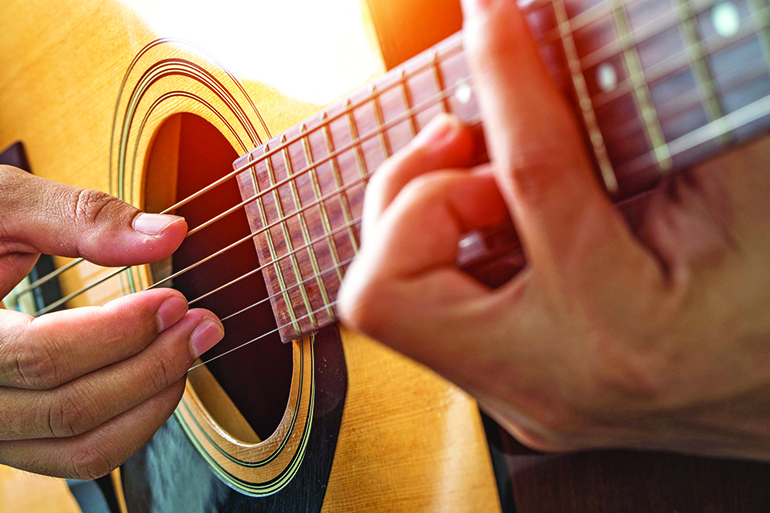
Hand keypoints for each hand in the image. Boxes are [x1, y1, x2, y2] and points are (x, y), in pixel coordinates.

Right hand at [0, 166, 223, 478]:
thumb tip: (170, 233)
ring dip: (152, 401)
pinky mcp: (19, 434)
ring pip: (83, 448)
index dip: (120, 332)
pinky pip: (82, 453)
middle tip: (203, 324)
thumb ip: (81, 218)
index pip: (42, 357)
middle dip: (152, 366)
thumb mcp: (5, 207)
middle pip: (71, 410)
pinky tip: (161, 374)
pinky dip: (134, 421)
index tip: (174, 301)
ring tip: (189, 348)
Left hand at [339, 0, 769, 458]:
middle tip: (470, 147)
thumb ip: (662, 113)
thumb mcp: (738, 193)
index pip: (532, 179)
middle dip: (411, 196)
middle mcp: (548, 385)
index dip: (505, 75)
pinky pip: (426, 311)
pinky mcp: (510, 388)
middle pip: (385, 294)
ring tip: (486, 181)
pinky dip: (439, 248)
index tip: (490, 14)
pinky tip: (493, 217)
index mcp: (622, 332)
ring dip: (418, 219)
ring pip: (387, 304)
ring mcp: (519, 397)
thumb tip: (577, 30)